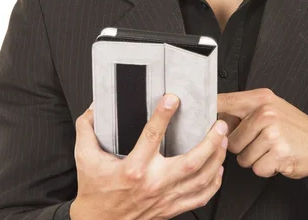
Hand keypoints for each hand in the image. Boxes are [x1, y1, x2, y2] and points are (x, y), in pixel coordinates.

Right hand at [70, 94, 227, 219]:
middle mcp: (153, 183)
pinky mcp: (170, 209)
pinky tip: (218, 169)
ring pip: (200, 179)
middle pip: (190, 161)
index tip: (172, 99)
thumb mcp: (85, 156)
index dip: (163, 116)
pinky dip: (214, 183)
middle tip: (218, 124)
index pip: (152, 136)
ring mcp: (165, 198)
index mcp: (133, 168)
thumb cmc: (94, 191)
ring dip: (216, 158)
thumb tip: (94, 107)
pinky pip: (200, 198)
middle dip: (209, 141)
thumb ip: (87, 128)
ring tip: (223, 140)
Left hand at [217, 88, 307, 179]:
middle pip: (230, 138)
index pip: (224, 102)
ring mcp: (273, 133)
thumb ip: (245, 111)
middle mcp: (265, 112)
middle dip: (241, 146)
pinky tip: (276, 158)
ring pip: (242, 157)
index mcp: (260, 98)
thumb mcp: (270, 108)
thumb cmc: (292, 126)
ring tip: (270, 149)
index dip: (209, 112)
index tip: (199, 118)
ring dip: (254, 158)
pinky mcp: (279, 153)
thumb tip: (215, 118)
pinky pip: (256, 168)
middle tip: (260, 141)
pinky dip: (265, 168)